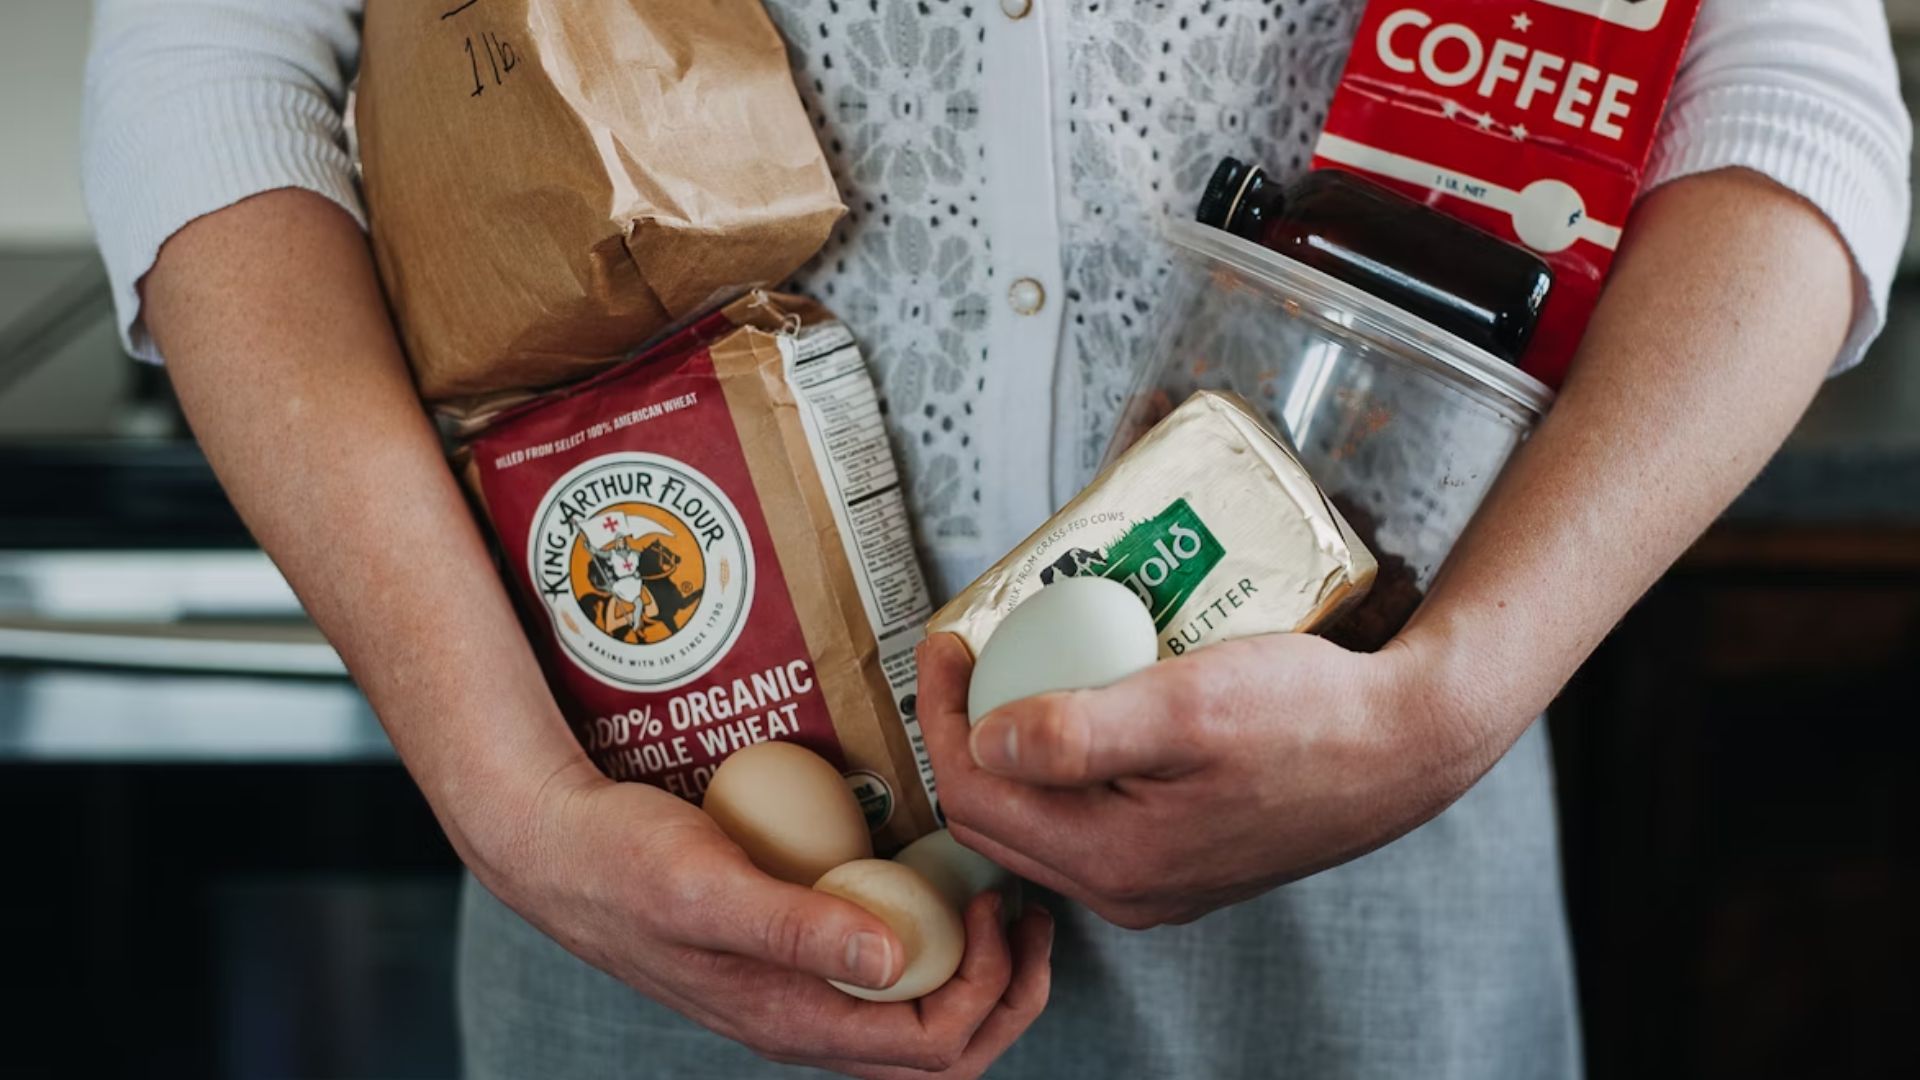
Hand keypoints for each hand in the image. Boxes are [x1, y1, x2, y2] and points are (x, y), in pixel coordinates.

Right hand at [468, 761, 1053, 1077]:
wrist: (555, 847)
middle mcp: (804, 1022)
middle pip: (940, 1053)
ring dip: (978, 976)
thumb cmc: (622, 863)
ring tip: (1001, 905)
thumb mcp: (706, 886)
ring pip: (917, 1023)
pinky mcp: (792, 959)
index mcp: (793, 1020)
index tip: (994, 903)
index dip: (987, 987)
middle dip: (1006, 995)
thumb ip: (795, 926)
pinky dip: (932, 949)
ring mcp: (798, 995)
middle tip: (1028, 915)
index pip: (932, 1047)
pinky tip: (937, 890)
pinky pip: (884, 983)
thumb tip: (890, 958)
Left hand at [919, 630, 1502, 929]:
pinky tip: (1084, 705)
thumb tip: (984, 739)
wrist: (1406, 744)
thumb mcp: (1188, 705)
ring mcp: (1154, 880)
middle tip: (973, 656)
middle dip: (965, 733)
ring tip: (1020, 672)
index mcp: (1116, 859)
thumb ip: (1077, 731)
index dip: (941, 714)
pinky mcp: (1180, 858)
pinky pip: (1088, 815)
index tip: (948, 644)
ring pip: (1039, 818)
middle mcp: (1127, 888)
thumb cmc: (1313, 718)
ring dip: (1013, 747)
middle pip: (996, 815)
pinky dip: (1065, 762)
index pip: (976, 794)